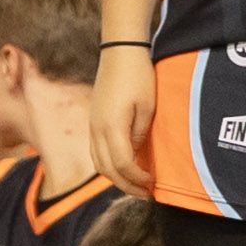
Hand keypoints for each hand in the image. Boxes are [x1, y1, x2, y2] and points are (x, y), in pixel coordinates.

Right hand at [91, 46, 156, 202]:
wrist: (120, 52)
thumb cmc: (138, 76)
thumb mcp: (147, 106)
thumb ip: (140, 133)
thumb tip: (136, 152)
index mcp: (111, 127)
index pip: (122, 164)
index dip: (137, 178)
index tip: (152, 184)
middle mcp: (97, 130)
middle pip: (106, 169)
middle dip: (126, 185)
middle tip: (145, 193)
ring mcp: (92, 126)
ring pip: (98, 162)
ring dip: (115, 177)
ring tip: (135, 184)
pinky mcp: (93, 121)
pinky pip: (96, 151)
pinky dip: (108, 165)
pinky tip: (123, 166)